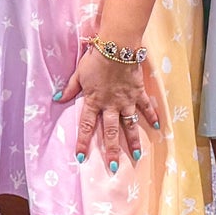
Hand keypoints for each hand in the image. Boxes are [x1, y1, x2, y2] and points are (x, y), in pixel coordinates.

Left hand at [61, 43, 160, 173]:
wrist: (116, 47)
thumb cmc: (95, 58)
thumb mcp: (79, 73)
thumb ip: (70, 88)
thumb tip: (57, 98)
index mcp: (94, 101)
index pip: (86, 126)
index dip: (83, 142)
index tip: (81, 157)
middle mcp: (110, 105)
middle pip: (111, 132)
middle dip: (112, 150)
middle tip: (113, 167)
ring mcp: (126, 100)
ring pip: (130, 125)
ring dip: (133, 141)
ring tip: (136, 156)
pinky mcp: (138, 93)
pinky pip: (146, 107)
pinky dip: (152, 116)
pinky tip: (157, 127)